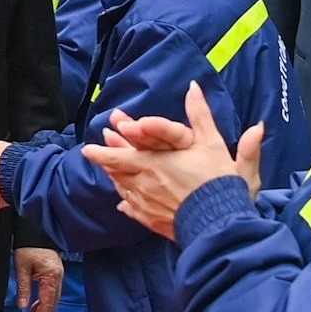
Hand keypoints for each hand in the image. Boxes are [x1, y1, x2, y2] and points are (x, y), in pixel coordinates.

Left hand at [14, 247, 63, 311]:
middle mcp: (58, 278)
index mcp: (52, 277)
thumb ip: (24, 288)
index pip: (47, 304)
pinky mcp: (55, 274)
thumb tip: (23, 307)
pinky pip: (52, 293)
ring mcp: (59, 276)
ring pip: (54, 300)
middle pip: (53, 304)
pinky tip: (35, 307)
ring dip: (44, 311)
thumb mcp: (22, 267)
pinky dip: (45, 302)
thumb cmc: (29, 246)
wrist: (36, 230)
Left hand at [80, 81, 261, 240]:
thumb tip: (193, 86)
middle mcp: (146, 182)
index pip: (122, 152)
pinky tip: (123, 203)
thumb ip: (201, 115)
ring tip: (108, 169)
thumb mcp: (214, 143)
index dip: (109, 143)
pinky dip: (126, 203)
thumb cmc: (218, 183)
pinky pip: (132, 210)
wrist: (220, 224)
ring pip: (122, 188)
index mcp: (156, 162)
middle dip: (103, 157)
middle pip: (117, 169)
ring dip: (113, 176)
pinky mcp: (153, 221)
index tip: (104, 132)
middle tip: (90, 151)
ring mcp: (147, 203)